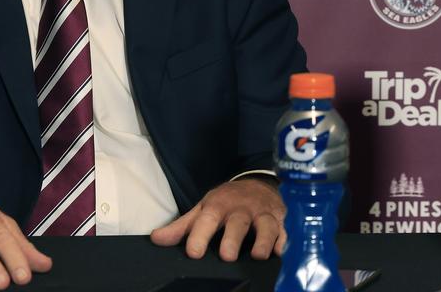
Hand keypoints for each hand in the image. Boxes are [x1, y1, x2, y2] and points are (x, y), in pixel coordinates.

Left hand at [150, 177, 285, 260]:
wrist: (258, 183)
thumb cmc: (227, 202)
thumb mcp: (204, 209)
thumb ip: (182, 226)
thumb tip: (155, 239)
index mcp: (219, 206)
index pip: (208, 219)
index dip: (201, 235)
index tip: (194, 252)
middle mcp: (242, 209)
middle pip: (238, 223)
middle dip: (233, 238)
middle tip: (227, 256)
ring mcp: (262, 214)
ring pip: (265, 226)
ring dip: (263, 239)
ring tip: (258, 255)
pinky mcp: (280, 220)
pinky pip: (285, 230)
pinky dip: (284, 240)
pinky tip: (280, 251)